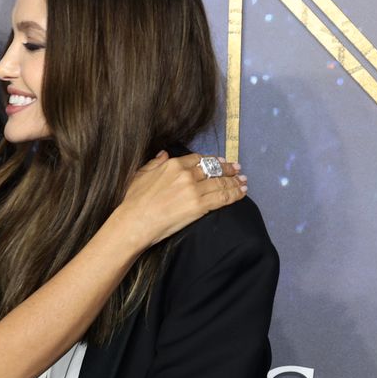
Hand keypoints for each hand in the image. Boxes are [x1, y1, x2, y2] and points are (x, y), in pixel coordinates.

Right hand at [115, 152, 246, 248]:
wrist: (134, 222)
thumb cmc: (132, 202)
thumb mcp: (140, 175)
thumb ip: (154, 163)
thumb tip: (163, 154)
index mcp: (172, 165)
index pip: (198, 159)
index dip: (211, 160)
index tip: (219, 162)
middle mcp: (186, 175)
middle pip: (213, 169)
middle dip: (227, 169)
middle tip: (237, 169)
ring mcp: (194, 190)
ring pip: (220, 183)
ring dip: (235, 181)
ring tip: (244, 181)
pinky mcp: (199, 206)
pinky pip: (222, 197)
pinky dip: (235, 194)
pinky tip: (242, 192)